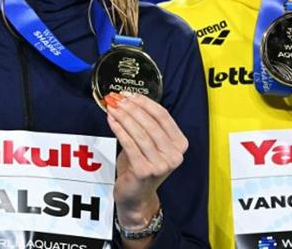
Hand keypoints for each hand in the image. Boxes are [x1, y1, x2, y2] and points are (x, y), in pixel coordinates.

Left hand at [105, 92, 186, 228]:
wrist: (137, 196)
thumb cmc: (141, 165)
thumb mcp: (150, 144)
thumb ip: (145, 124)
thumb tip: (128, 99)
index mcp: (180, 144)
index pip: (163, 116)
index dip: (145, 103)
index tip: (130, 94)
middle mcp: (174, 155)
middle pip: (151, 123)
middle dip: (132, 108)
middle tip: (117, 99)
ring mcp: (161, 164)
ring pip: (139, 133)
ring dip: (123, 117)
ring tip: (112, 107)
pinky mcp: (145, 171)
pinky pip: (129, 144)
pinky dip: (119, 129)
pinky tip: (111, 121)